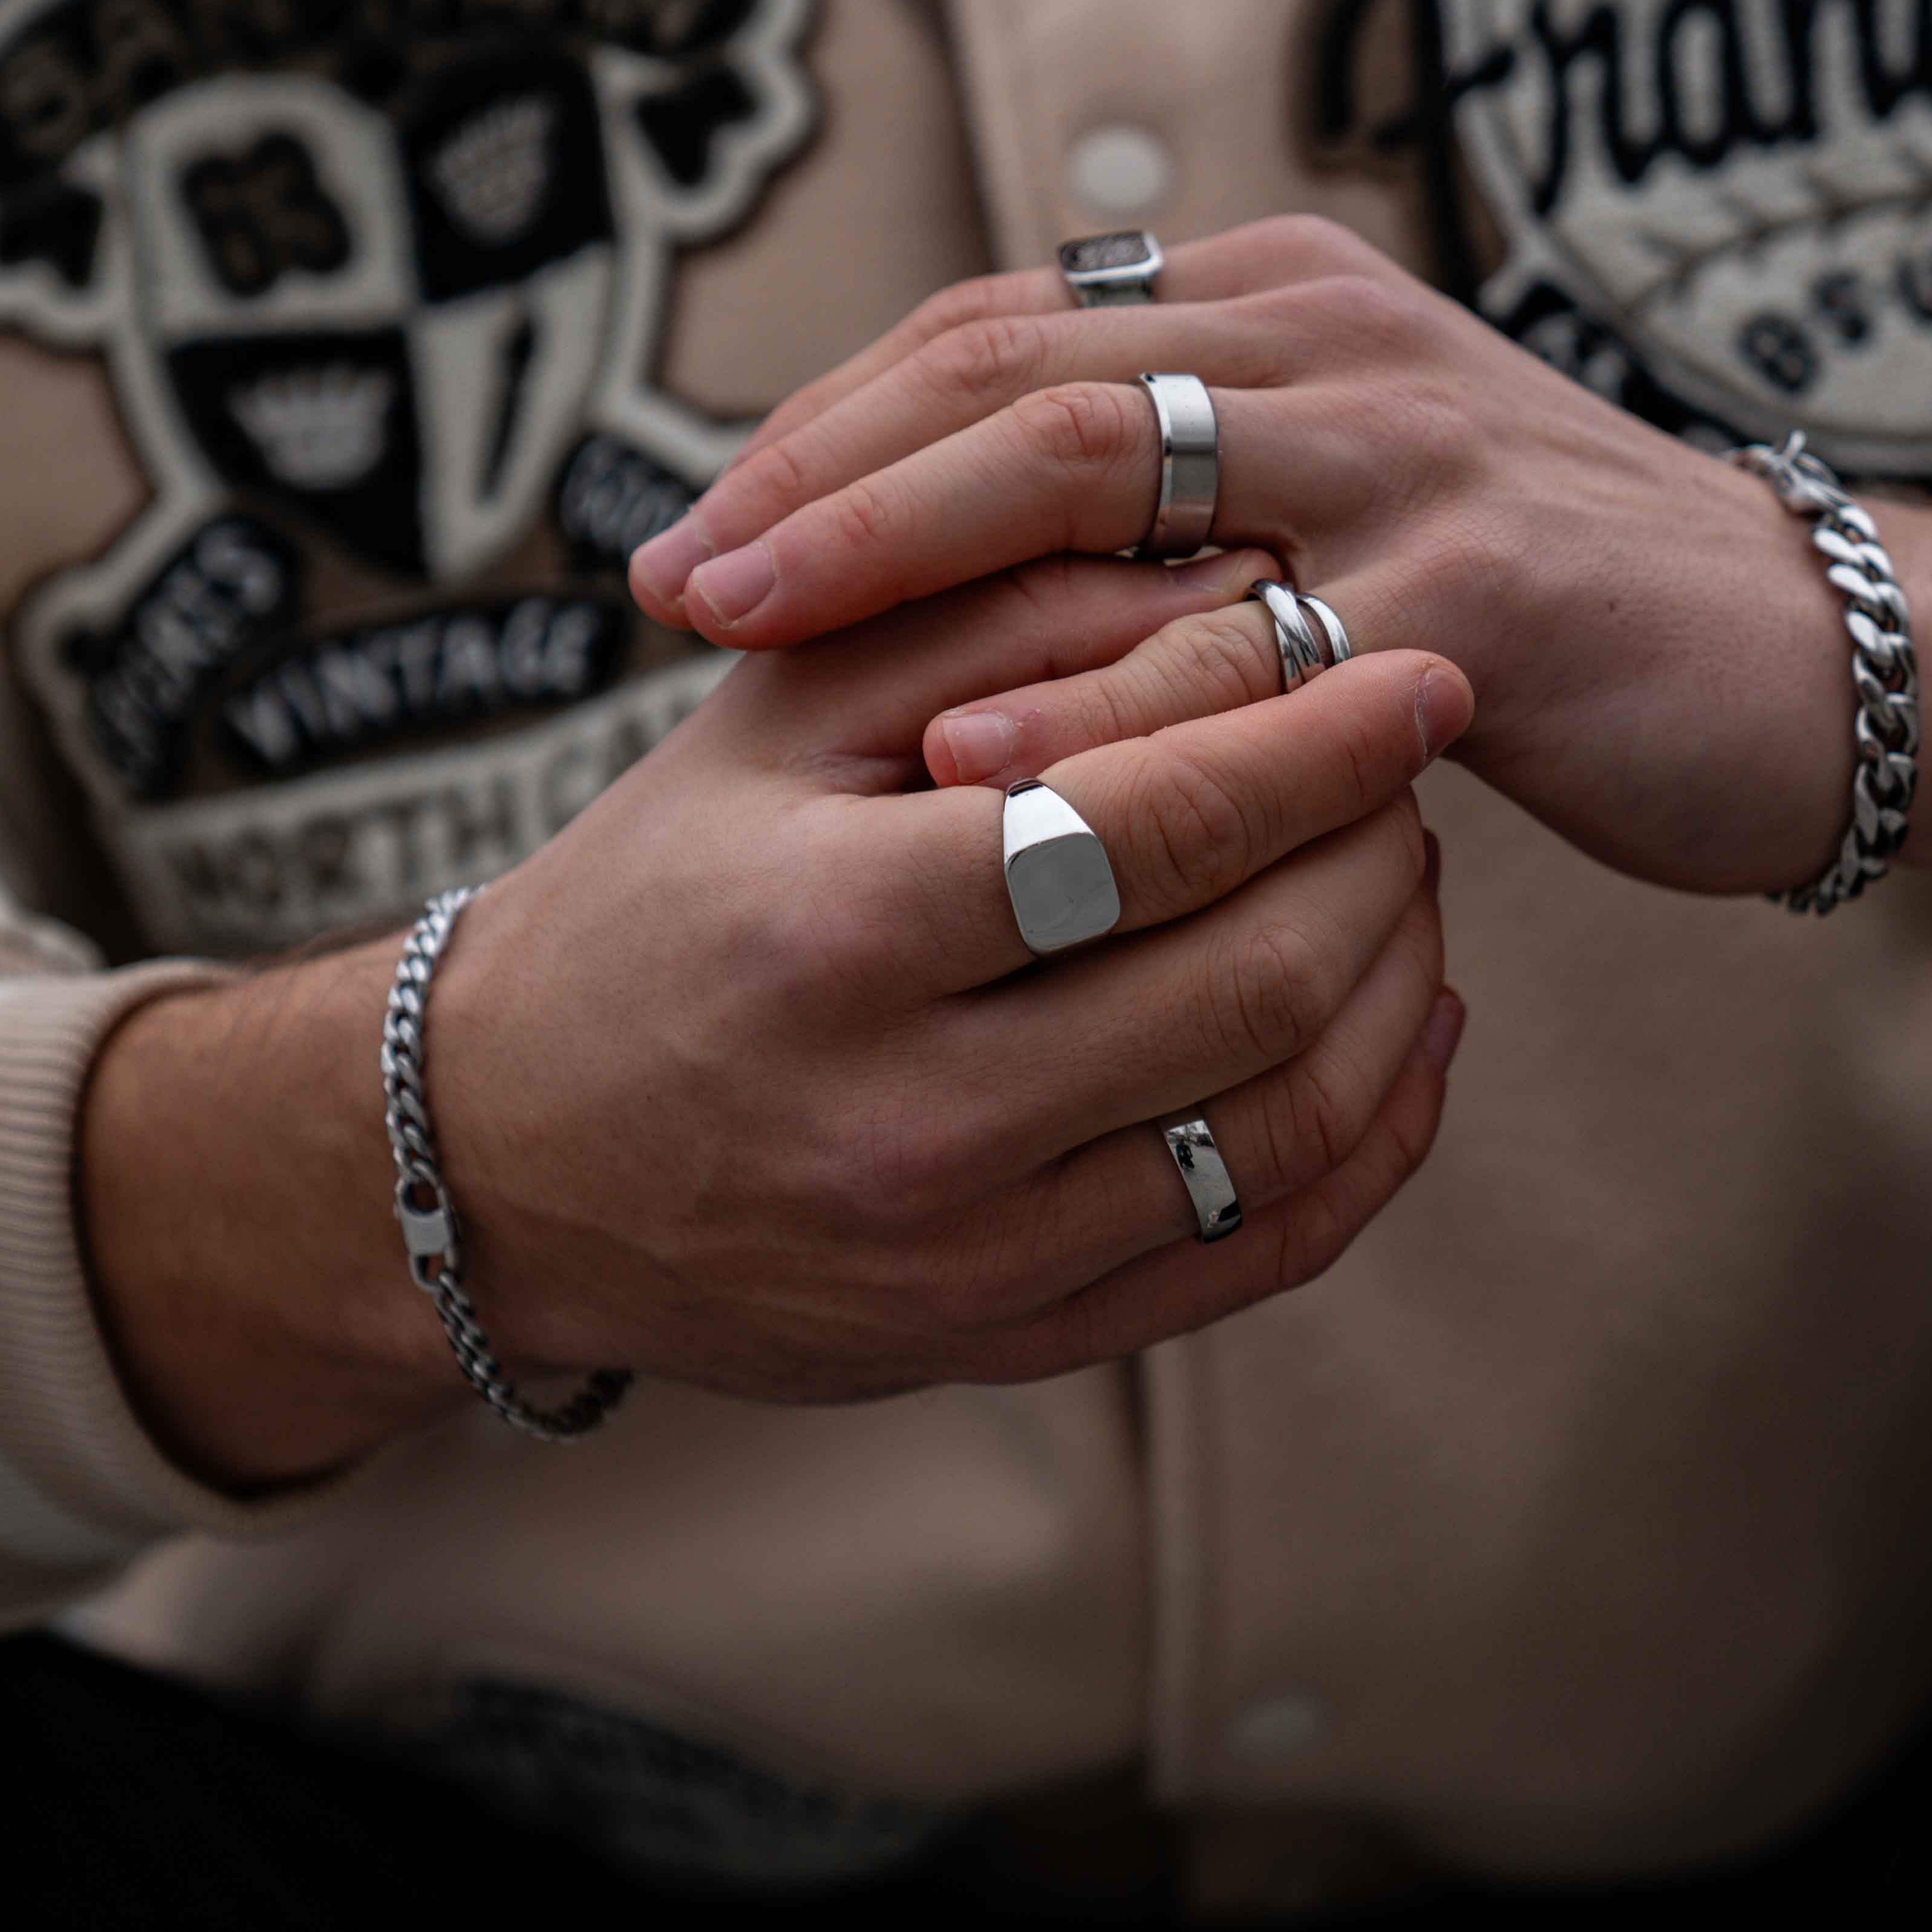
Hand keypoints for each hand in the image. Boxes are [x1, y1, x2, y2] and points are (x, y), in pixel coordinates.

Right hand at [83, 549, 1471, 1483]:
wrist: (510, 1154)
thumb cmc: (660, 895)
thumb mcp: (779, 715)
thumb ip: (997, 625)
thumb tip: (1236, 588)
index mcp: (845, 936)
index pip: (1164, 827)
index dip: (1328, 739)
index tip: (1420, 670)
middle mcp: (917, 1125)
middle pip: (1261, 981)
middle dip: (1380, 850)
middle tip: (1408, 768)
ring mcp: (974, 1264)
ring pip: (1295, 1125)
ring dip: (1399, 981)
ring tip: (1402, 875)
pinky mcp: (1014, 1344)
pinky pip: (1263, 1253)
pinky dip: (1375, 1136)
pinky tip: (1403, 1032)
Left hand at [629, 217, 1873, 891]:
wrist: (1802, 655)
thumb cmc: (1532, 607)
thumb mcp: (1342, 502)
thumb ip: (1183, 500)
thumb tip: (963, 555)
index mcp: (1273, 306)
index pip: (997, 334)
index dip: (830, 424)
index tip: (695, 527)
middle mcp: (1324, 342)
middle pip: (1014, 378)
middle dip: (824, 478)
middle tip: (672, 577)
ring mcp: (1406, 452)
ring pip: (1107, 475)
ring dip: (907, 556)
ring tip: (748, 638)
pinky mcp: (1480, 591)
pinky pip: (1251, 644)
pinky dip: (1100, 697)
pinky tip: (971, 753)